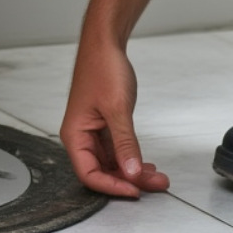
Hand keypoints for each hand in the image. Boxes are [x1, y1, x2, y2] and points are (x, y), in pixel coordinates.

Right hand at [60, 38, 169, 197]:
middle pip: (103, 171)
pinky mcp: (105, 125)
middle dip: (129, 181)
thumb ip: (125, 144)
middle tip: (156, 184)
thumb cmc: (102, 67)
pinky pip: (118, 150)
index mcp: (75, 135)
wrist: (105, 42)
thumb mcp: (117, 108)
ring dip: (134, 171)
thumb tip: (132, 173)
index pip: (89, 174)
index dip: (112, 186)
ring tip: (157, 177)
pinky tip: (147, 164)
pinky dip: (132, 158)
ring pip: (113, 163)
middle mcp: (81, 136)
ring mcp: (94, 132)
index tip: (135, 190)